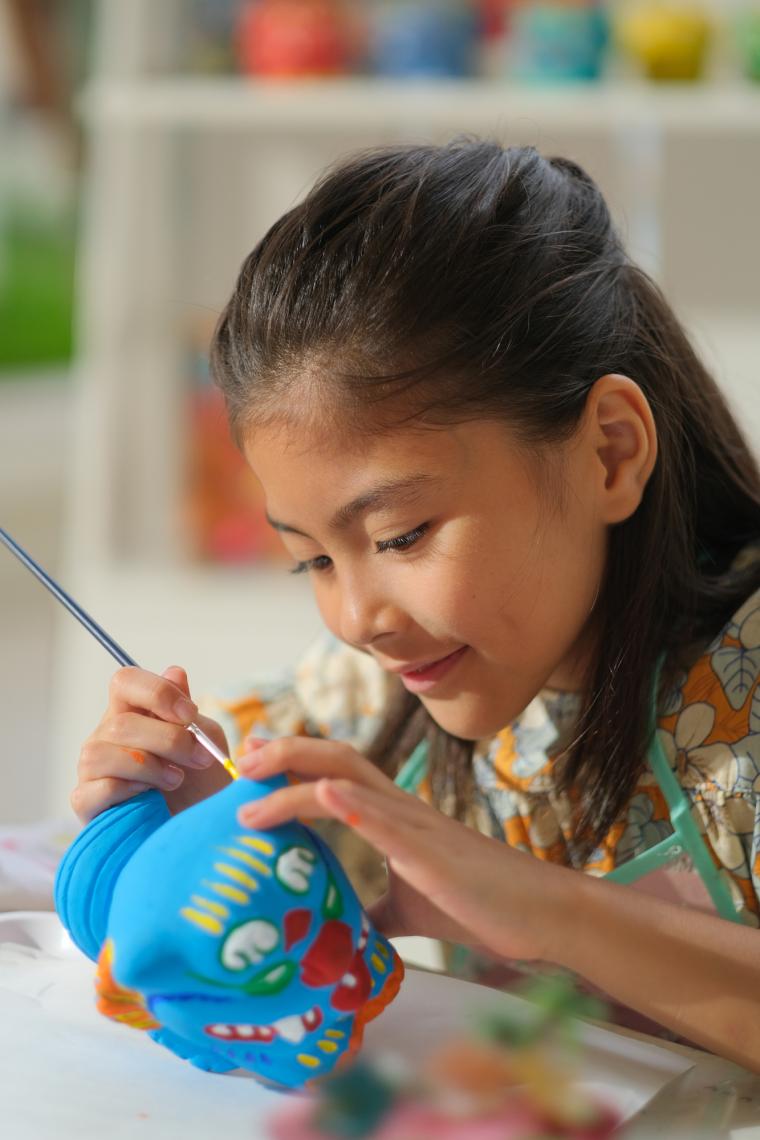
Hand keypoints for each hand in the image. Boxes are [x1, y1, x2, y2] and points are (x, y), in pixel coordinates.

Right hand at [71, 665, 231, 823]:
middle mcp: (106, 735)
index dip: (157, 692)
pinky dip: (131, 790)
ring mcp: (92, 769)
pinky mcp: (86, 801)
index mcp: (132, 712)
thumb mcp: (206, 741)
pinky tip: (151, 797)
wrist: (196, 828)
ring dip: (150, 766)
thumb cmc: (200, 783)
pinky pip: (99, 788)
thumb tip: (175, 673)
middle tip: (200, 758)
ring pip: (103, 752)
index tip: (190, 715)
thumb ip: (187, 711)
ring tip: (176, 780)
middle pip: (121, 722)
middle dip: (168, 740)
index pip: (125, 681)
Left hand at [234, 737, 554, 963]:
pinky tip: (324, 793)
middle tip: (242, 759)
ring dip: (297, 775)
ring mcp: (416, 825)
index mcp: (395, 817)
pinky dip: (352, 804)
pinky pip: (387, 821)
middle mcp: (401, 808)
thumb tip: (342, 932)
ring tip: (253, 780)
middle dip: (286, 753)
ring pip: (351, 781)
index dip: (294, 761)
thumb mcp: (410, 909)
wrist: (540, 914)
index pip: (337, 774)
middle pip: (337, 760)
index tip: (252, 761)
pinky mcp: (432, 853)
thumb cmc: (480, 905)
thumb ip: (376, 909)